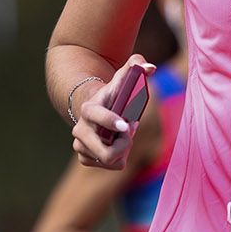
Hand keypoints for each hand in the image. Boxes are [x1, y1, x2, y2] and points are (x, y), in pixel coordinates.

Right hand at [71, 55, 154, 169]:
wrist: (96, 112)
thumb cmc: (114, 95)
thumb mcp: (123, 78)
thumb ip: (136, 66)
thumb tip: (150, 67)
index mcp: (88, 109)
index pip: (96, 117)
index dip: (111, 122)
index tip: (126, 125)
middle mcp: (80, 130)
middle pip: (105, 152)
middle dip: (124, 145)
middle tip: (130, 131)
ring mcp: (80, 146)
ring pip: (111, 159)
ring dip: (124, 149)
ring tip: (123, 136)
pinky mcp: (85, 158)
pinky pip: (113, 165)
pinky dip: (121, 157)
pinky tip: (118, 144)